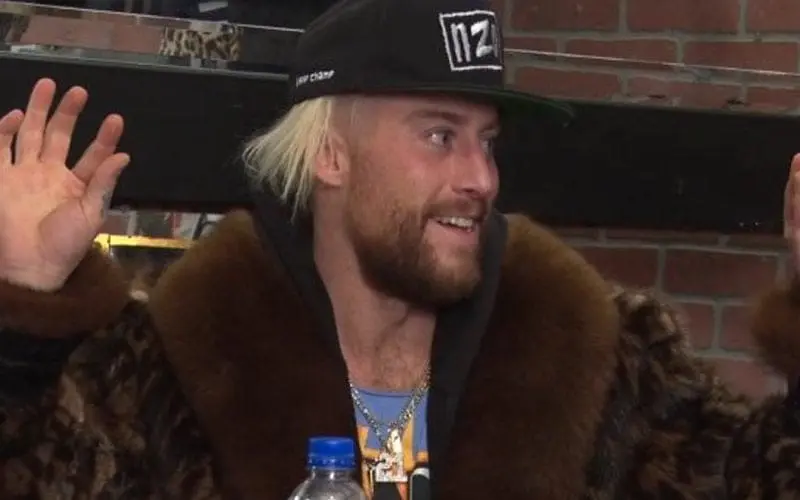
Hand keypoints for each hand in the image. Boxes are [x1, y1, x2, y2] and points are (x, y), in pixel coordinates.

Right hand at [0, 78, 129, 290]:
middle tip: (79, 91)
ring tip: (49, 85)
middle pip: (58, 136)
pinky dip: (5, 131)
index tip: (115, 119)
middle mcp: (49, 175)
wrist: (30, 267)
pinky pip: (0, 149)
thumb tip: (124, 156)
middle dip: (68, 113)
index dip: (104, 138)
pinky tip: (16, 114)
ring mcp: (23, 175)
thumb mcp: (91, 214)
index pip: (93, 156)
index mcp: (76, 185)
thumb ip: (104, 183)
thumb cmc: (65, 245)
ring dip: (38, 110)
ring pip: (30, 134)